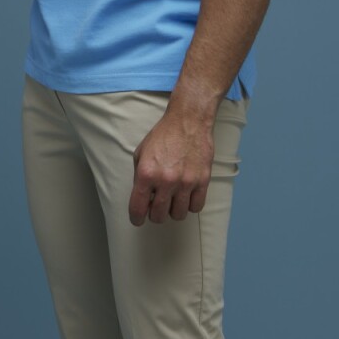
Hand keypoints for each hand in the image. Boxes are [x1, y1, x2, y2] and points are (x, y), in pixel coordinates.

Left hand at [129, 109, 214, 225]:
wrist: (189, 120)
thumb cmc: (164, 134)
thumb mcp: (141, 152)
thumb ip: (140, 176)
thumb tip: (142, 197)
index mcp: (147, 173)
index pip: (138, 209)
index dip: (136, 218)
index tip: (138, 219)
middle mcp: (165, 180)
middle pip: (159, 216)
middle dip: (156, 214)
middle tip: (158, 205)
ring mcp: (186, 182)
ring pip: (178, 215)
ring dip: (174, 209)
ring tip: (174, 198)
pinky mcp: (202, 181)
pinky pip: (196, 207)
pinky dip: (191, 204)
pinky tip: (187, 194)